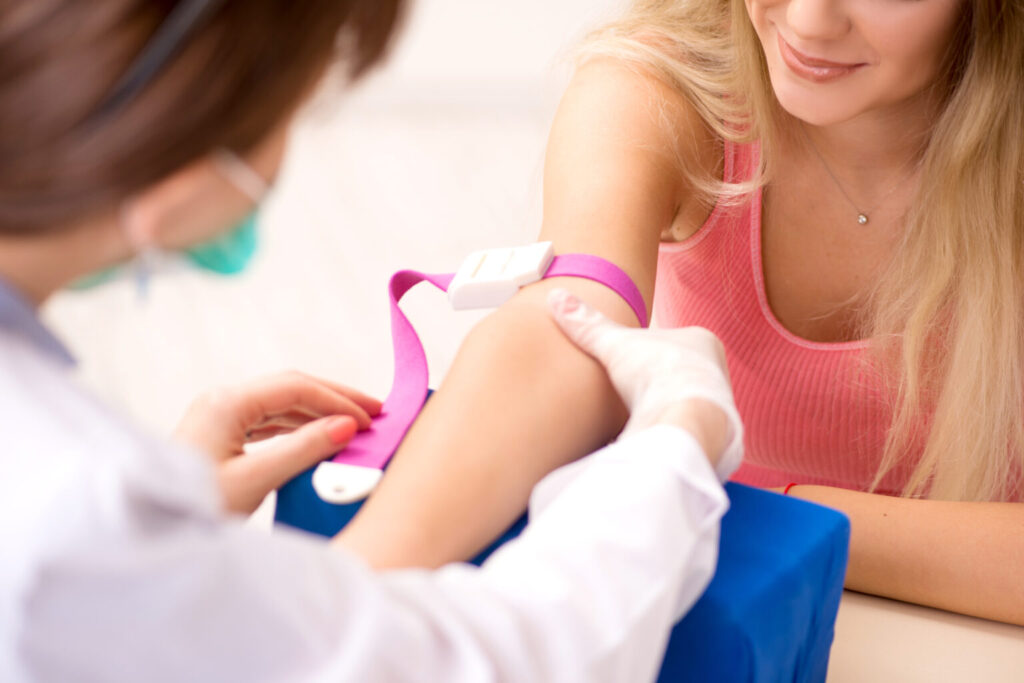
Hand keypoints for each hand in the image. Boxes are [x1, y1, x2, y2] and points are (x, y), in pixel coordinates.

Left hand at [174, 371, 381, 513]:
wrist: (147, 529)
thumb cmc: (193, 507)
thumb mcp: (255, 480)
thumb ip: (304, 449)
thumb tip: (346, 426)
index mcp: (227, 402)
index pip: (296, 388)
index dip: (338, 400)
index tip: (370, 418)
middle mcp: (222, 401)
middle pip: (290, 388)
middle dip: (334, 399)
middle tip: (374, 411)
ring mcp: (218, 416)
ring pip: (280, 404)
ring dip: (318, 412)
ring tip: (353, 424)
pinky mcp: (218, 436)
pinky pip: (267, 422)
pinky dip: (298, 426)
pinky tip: (318, 435)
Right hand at [547, 289, 742, 479]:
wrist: (686, 423)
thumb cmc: (658, 374)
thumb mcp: (614, 343)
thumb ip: (587, 324)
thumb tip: (555, 297)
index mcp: (701, 341)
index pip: (666, 341)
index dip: (642, 349)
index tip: (623, 359)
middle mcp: (716, 371)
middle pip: (674, 372)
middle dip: (651, 382)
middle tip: (626, 390)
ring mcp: (717, 405)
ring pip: (679, 402)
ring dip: (657, 408)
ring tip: (632, 415)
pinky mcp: (711, 436)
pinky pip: (682, 428)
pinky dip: (663, 430)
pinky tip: (644, 435)